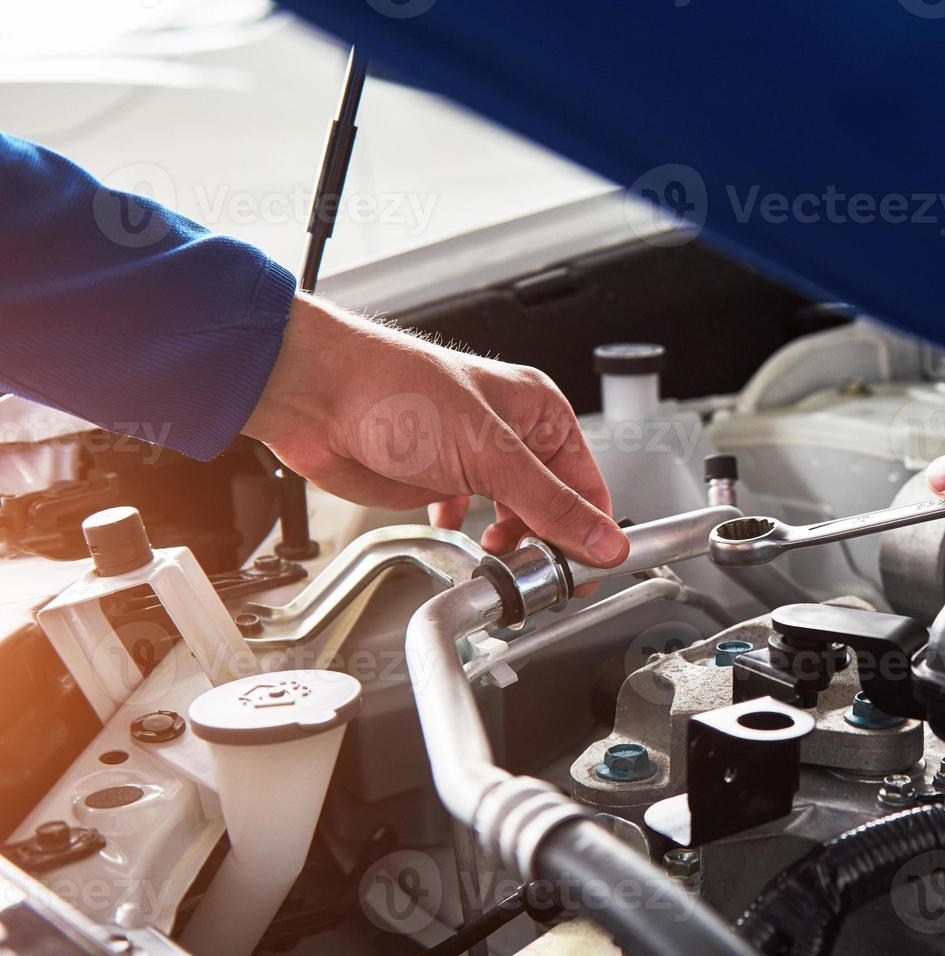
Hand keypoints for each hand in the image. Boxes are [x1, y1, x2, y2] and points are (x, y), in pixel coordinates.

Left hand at [244, 293, 628, 567]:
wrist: (318, 398)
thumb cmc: (396, 392)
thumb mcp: (491, 455)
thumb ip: (551, 505)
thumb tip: (603, 541)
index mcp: (539, 412)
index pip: (586, 483)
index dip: (591, 530)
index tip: (590, 571)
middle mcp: (510, 433)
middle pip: (552, 505)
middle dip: (547, 541)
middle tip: (541, 575)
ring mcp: (473, 458)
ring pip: (512, 515)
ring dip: (509, 543)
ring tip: (502, 561)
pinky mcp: (437, 479)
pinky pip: (468, 516)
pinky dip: (468, 534)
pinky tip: (462, 539)